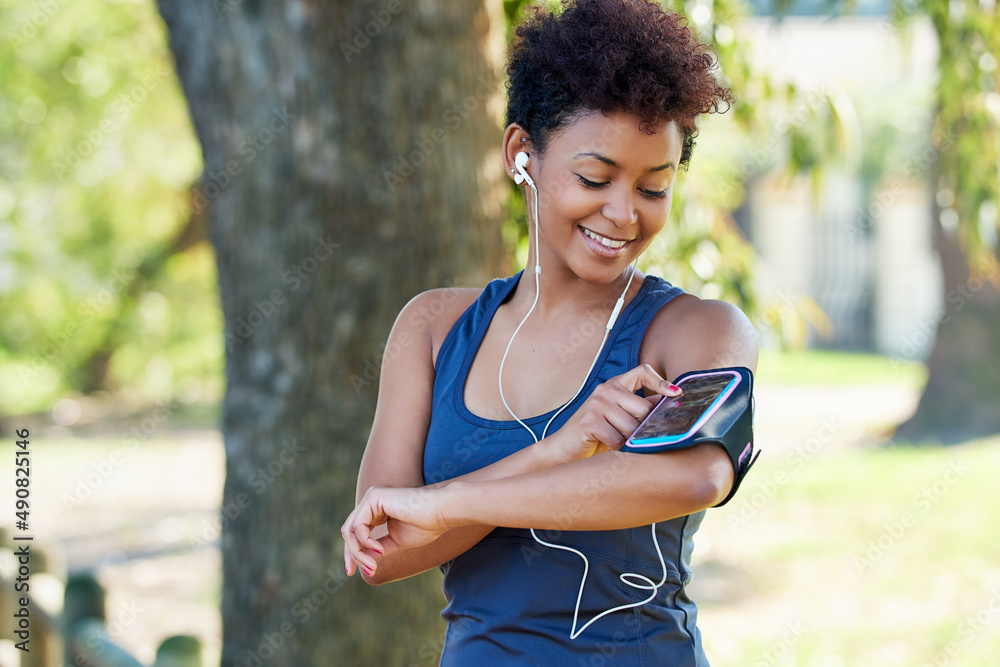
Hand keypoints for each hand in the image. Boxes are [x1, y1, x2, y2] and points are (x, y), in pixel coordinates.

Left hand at [341, 485, 450, 576]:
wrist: (441, 513)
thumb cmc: (426, 526)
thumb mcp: (395, 543)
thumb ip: (377, 549)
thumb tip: (361, 561)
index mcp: (378, 511)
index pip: (356, 533)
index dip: (352, 553)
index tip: (351, 572)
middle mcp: (372, 502)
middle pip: (349, 531)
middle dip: (351, 553)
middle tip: (353, 572)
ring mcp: (372, 498)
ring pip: (350, 530)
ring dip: (358, 552)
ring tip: (372, 565)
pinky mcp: (374, 497)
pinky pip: (359, 525)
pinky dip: (365, 541)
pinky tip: (379, 548)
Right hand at [546, 364, 680, 461]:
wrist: (565, 449)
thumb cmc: (597, 434)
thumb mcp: (621, 416)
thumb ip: (641, 408)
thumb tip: (671, 401)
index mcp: (615, 384)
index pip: (642, 372)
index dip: (661, 382)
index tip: (676, 394)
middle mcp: (605, 390)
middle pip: (643, 408)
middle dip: (641, 427)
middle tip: (628, 435)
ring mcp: (596, 404)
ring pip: (632, 427)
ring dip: (627, 440)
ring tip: (614, 440)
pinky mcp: (589, 421)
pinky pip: (618, 439)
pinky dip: (616, 448)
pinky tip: (605, 445)